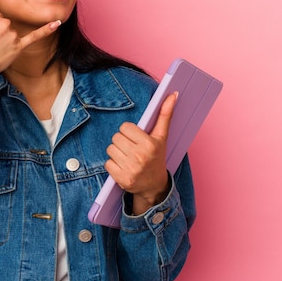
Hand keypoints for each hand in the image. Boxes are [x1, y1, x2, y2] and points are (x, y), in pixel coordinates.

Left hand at [105, 91, 177, 214]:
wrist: (154, 186)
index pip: (125, 127)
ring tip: (127, 157)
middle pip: (116, 137)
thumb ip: (165, 115)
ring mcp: (131, 169)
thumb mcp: (162, 137)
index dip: (128, 131)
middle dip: (122, 142)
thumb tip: (173, 95)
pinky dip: (113, 165)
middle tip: (131, 148)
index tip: (136, 138)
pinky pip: (107, 163)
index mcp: (150, 144)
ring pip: (110, 149)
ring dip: (116, 153)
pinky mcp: (122, 179)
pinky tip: (123, 167)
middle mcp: (141, 156)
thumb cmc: (156, 157)